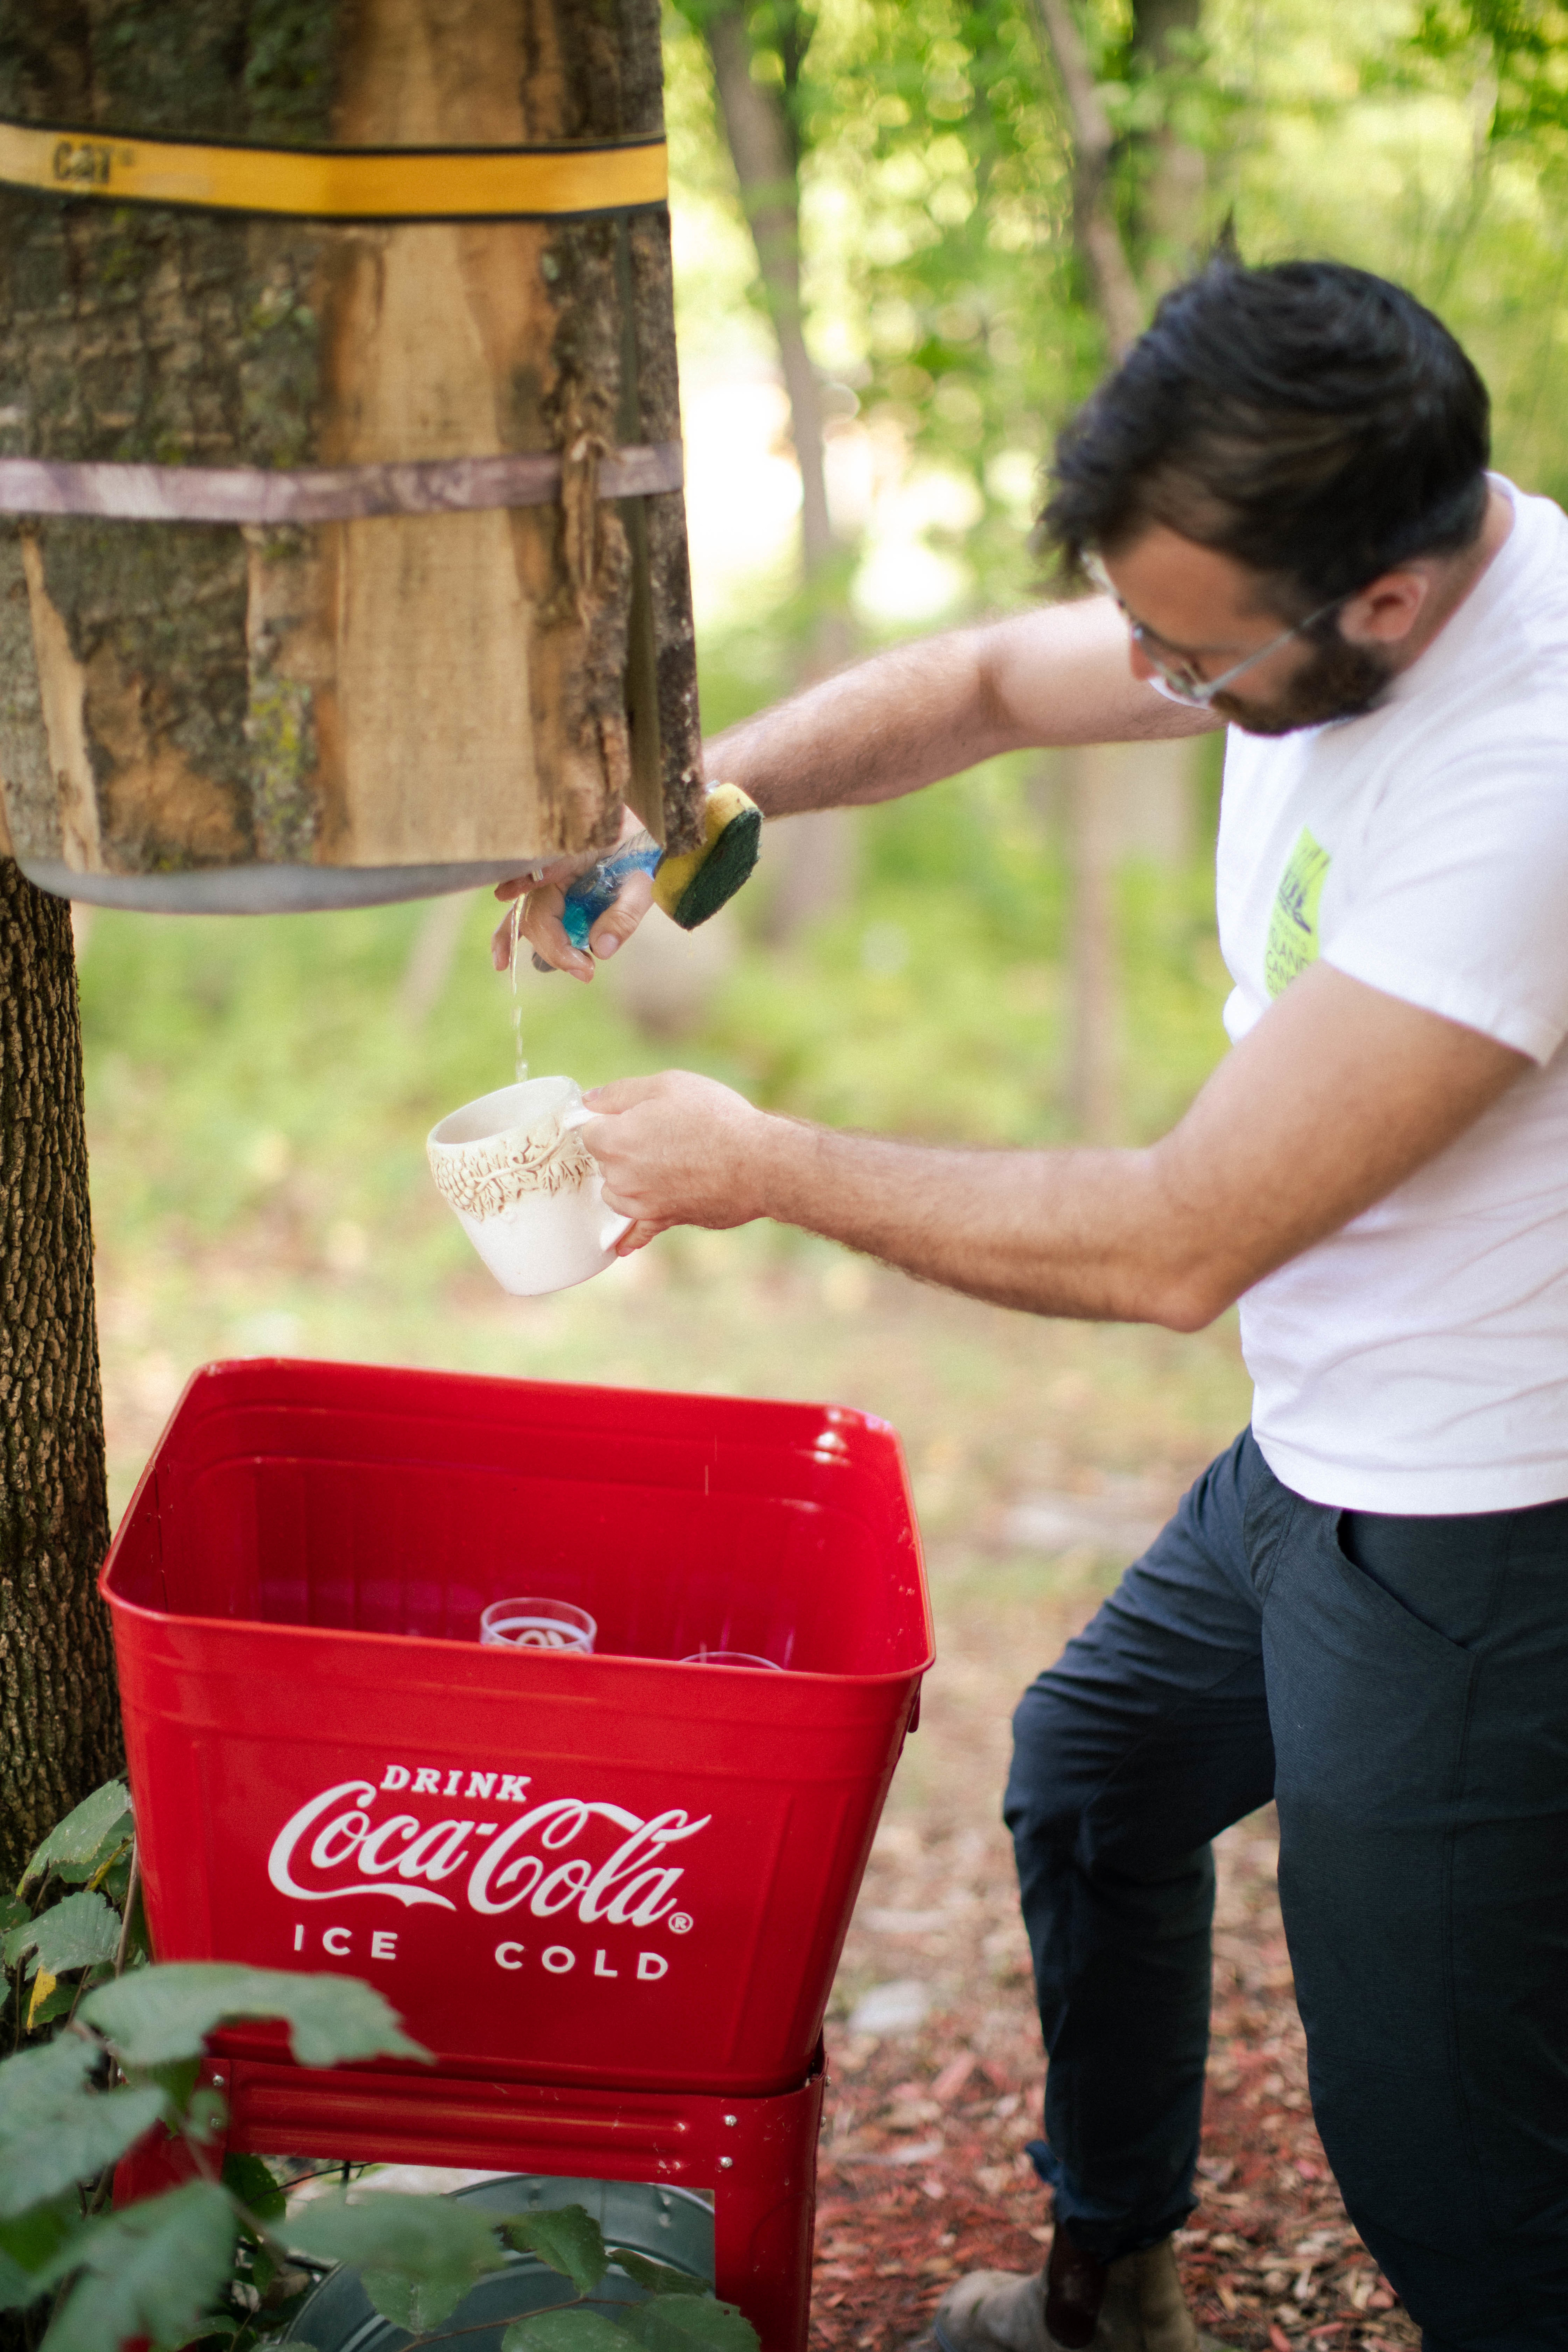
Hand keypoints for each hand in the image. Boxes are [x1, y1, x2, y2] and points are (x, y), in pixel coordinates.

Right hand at [490, 805, 655, 981]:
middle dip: (554, 949)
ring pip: (524, 915)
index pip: (546, 905)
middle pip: (533, 915)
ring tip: (539, 967)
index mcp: (568, 858)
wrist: (648, 832)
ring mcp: (545, 876)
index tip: (583, 966)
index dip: (557, 942)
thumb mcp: (643, 882)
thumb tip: (601, 950)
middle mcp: (549, 866)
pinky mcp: (547, 887)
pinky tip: (500, 959)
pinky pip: (523, 910)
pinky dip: (509, 934)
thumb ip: (623, 914)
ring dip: (533, 945)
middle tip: (587, 971)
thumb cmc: (645, 852)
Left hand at [576, 1072, 775, 1252]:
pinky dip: (628, 1238)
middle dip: (620, 1149)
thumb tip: (589, 1100)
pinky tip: (620, 1247)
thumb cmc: (715, 1118)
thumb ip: (620, 1093)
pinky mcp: (665, 1220)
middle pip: (604, 1163)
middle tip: (656, 1134)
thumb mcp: (667, 1086)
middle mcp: (621, 1177)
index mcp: (616, 1140)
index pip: (588, 1132)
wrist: (758, 1163)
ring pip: (616, 1194)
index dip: (608, 1120)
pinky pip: (637, 1234)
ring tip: (655, 1167)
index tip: (627, 1116)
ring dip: (626, 1183)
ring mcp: (642, 1204)